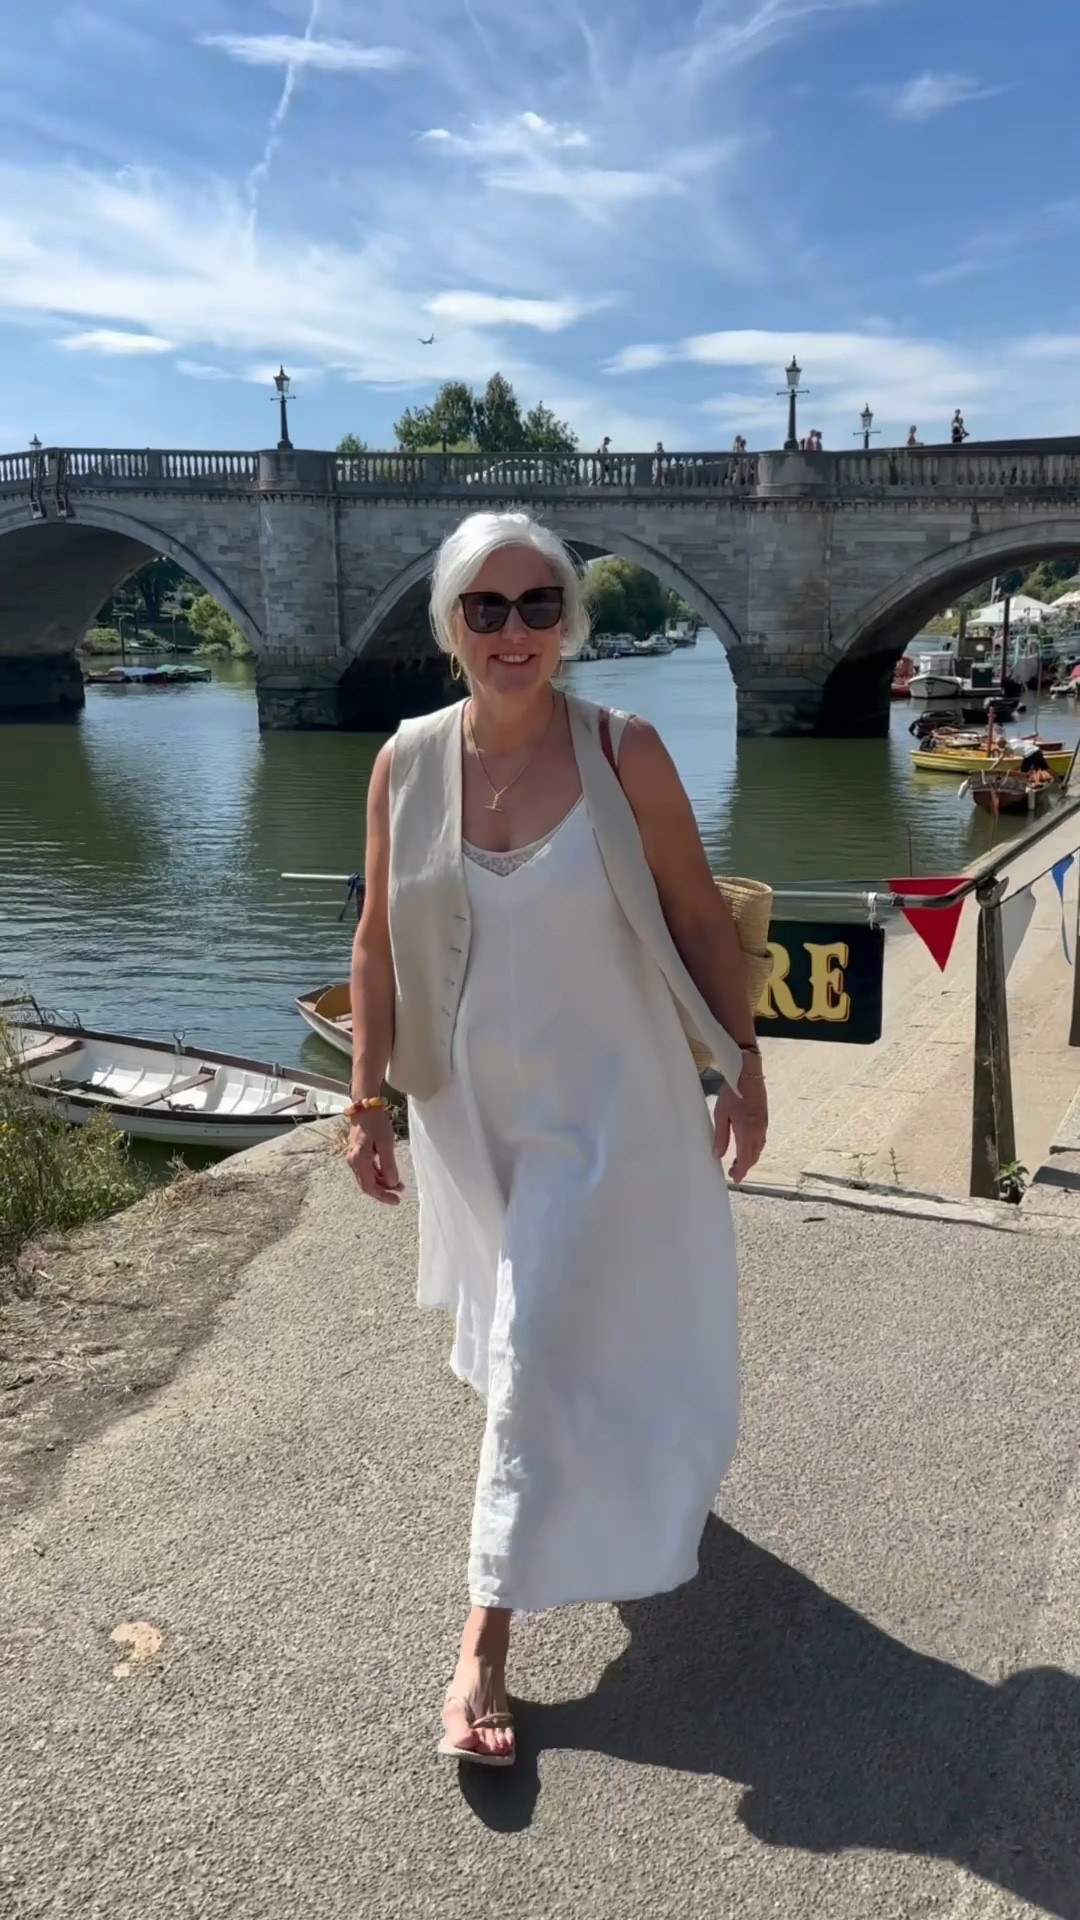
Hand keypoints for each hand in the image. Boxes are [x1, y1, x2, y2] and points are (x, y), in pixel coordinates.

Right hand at [345, 1108, 402, 1204]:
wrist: (366, 1107)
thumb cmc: (376, 1123)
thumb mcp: (385, 1143)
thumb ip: (388, 1164)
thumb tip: (392, 1183)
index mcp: (358, 1160)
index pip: (370, 1186)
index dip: (383, 1195)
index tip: (396, 1200)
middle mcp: (354, 1161)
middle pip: (368, 1184)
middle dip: (383, 1192)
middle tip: (399, 1196)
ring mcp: (355, 1158)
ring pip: (369, 1177)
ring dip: (383, 1183)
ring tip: (399, 1185)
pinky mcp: (360, 1153)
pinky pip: (369, 1169)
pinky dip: (380, 1174)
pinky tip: (390, 1174)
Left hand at [712, 1056, 767, 1183]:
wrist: (748, 1074)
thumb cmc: (732, 1092)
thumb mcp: (721, 1114)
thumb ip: (720, 1136)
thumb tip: (718, 1154)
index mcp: (747, 1131)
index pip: (745, 1159)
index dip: (740, 1171)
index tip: (735, 1179)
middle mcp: (758, 1131)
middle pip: (753, 1156)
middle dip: (745, 1166)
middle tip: (734, 1172)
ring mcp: (764, 1125)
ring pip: (759, 1148)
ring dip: (750, 1158)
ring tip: (739, 1162)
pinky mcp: (765, 1119)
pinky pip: (761, 1140)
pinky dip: (754, 1148)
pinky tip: (747, 1147)